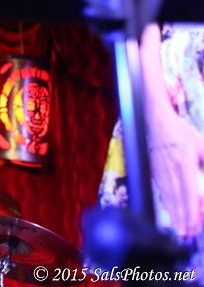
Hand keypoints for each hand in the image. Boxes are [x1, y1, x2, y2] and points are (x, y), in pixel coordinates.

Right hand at [149, 115, 203, 236]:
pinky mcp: (154, 170)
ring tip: (179, 229)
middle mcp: (170, 169)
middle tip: (187, 233)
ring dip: (173, 214)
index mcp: (183, 162)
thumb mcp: (201, 144)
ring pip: (167, 196)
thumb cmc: (180, 131)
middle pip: (176, 198)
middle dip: (182, 217)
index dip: (191, 209)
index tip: (194, 223)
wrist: (155, 120)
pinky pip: (161, 191)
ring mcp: (159, 170)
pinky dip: (166, 204)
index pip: (187, 191)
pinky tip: (170, 212)